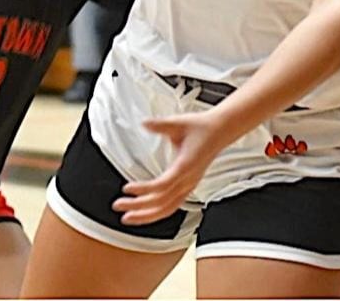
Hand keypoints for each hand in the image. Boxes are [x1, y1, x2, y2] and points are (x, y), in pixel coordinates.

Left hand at [113, 111, 227, 223]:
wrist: (220, 131)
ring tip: (128, 217)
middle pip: (162, 202)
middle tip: (119, 205)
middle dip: (139, 207)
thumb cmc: (200, 127)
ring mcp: (189, 185)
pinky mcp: (188, 187)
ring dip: (147, 216)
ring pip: (168, 209)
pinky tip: (144, 214)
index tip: (127, 188)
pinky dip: (157, 213)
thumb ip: (160, 125)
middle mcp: (189, 179)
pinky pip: (172, 206)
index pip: (163, 185)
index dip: (144, 190)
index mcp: (186, 165)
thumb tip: (144, 123)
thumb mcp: (179, 123)